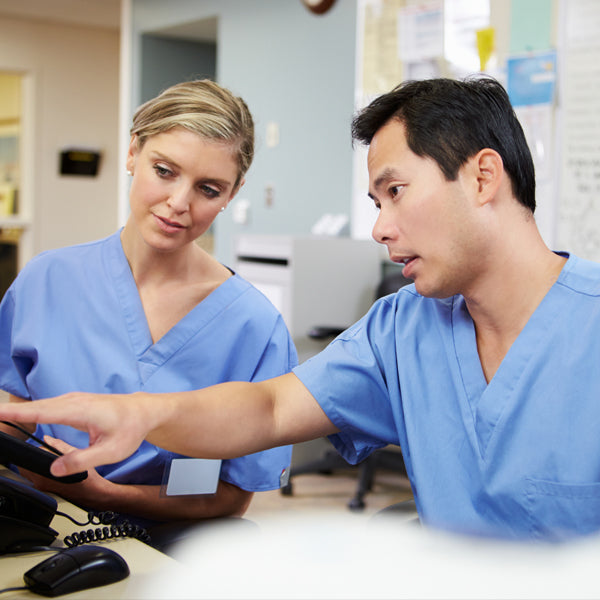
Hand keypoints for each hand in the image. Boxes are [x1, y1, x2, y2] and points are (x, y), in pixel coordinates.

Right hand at [0, 392, 150, 476]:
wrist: (143, 412)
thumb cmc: (130, 428)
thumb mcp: (111, 452)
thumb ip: (83, 461)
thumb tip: (55, 469)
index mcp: (80, 411)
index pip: (41, 412)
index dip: (16, 414)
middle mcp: (74, 402)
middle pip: (35, 407)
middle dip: (9, 412)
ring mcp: (73, 400)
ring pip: (40, 406)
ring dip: (17, 411)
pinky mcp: (72, 403)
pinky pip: (47, 407)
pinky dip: (30, 411)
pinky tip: (19, 417)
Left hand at [21, 436, 113, 508]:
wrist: (92, 493)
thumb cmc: (86, 476)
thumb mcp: (75, 454)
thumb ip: (59, 445)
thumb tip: (46, 439)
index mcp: (47, 471)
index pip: (33, 455)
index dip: (40, 448)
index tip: (48, 447)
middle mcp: (41, 482)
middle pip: (28, 464)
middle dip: (37, 457)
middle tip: (51, 453)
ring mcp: (41, 488)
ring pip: (31, 472)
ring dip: (39, 465)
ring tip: (55, 462)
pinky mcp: (43, 491)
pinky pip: (36, 479)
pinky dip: (42, 472)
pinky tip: (56, 471)